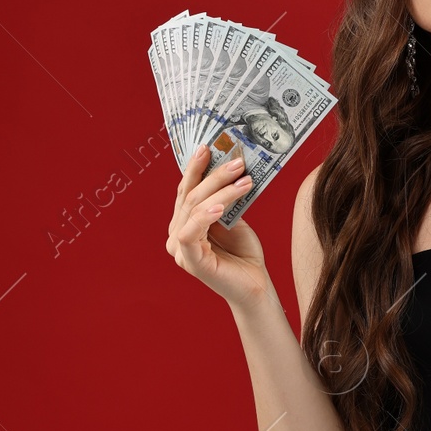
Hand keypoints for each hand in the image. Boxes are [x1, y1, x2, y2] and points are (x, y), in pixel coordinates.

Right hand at [165, 143, 269, 306]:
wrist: (254, 285)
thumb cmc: (243, 252)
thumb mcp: (233, 218)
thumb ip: (223, 198)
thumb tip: (228, 166)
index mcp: (183, 223)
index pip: (185, 190)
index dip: (194, 168)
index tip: (207, 146)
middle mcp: (176, 235)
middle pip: (189, 196)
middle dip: (213, 174)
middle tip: (236, 160)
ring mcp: (180, 249)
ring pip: (193, 208)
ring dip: (220, 190)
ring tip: (243, 179)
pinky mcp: (190, 261)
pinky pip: (191, 232)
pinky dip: (206, 215)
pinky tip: (221, 206)